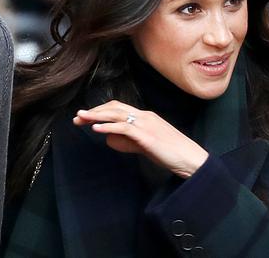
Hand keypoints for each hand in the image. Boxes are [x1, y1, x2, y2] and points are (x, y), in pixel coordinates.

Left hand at [74, 101, 208, 178]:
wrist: (191, 159)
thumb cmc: (170, 153)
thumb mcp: (146, 144)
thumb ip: (128, 140)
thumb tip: (109, 138)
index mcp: (145, 116)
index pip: (118, 108)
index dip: (100, 111)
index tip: (85, 117)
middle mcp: (144, 116)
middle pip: (114, 108)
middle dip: (94, 111)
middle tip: (77, 117)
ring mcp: (146, 124)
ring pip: (117, 115)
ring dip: (96, 116)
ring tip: (81, 119)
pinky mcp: (147, 136)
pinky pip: (124, 128)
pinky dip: (108, 127)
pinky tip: (96, 129)